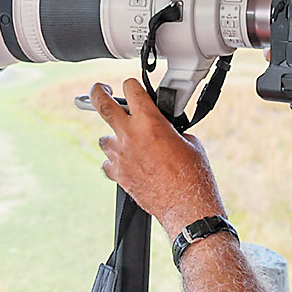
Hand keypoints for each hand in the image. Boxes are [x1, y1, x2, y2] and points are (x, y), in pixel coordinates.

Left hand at [91, 79, 223, 236]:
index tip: (132, 87)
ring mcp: (120, 156)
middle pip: (101, 105)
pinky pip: (107, 163)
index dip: (132, 85)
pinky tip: (126, 163)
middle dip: (97, 92)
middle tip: (98, 89)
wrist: (187, 206)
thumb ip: (171, 130)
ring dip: (113, 137)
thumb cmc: (193, 175)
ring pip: (104, 138)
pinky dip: (115, 161)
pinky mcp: (118, 175)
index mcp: (150, 121)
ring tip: (126, 141)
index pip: (131, 89)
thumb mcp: (189, 141)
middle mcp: (130, 135)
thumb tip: (166, 129)